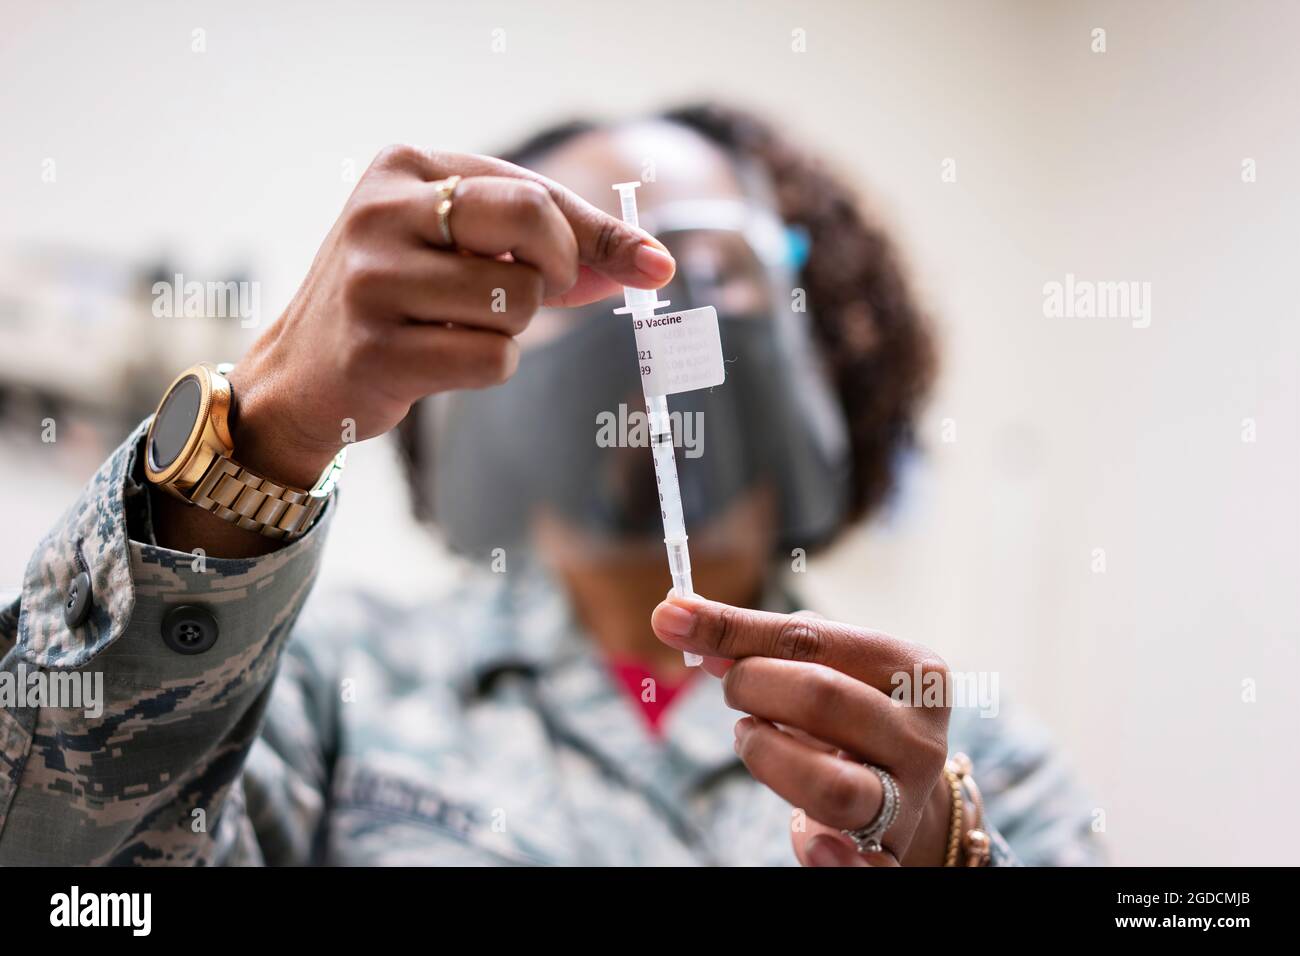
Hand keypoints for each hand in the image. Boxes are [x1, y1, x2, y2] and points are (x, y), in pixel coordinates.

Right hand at [228, 145, 675, 488]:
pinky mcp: (376, 350)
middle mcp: (382, 211)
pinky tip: (438, 359)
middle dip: (556, 270)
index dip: (599, 235)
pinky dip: (488, 366)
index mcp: (406, 167)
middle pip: (532, 225)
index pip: (535, 192)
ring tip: (455, 325)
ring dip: (510, 327)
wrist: (303, 372)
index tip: (653, 267)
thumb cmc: (401, 299)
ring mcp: (373, 280)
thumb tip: (651, 265)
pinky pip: (493, 358)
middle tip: (535, 292)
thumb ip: (553, 245)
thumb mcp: (463, 247)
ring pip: (517, 302)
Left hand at [651, 595, 954, 866]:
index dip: (733, 630)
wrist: (900, 782)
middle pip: (821, 698)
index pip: (809, 639)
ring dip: (768, 758)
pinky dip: (833, 860)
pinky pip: (864, 867)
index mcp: (912, 670)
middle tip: (733, 692)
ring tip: (751, 739)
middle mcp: (919, 733)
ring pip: (832, 786)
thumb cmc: (847, 709)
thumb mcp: (818, 663)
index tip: (672, 620)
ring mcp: (910, 797)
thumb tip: (677, 618)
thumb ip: (754, 642)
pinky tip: (811, 842)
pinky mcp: (891, 852)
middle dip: (753, 687)